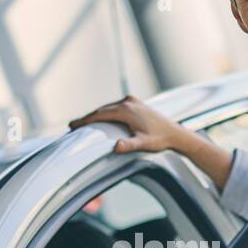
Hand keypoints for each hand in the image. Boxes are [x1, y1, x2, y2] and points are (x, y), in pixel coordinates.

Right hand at [68, 95, 184, 153]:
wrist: (175, 133)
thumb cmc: (159, 140)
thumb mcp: (144, 144)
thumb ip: (129, 145)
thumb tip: (116, 147)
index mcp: (127, 110)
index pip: (100, 114)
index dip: (85, 120)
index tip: (73, 125)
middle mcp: (128, 102)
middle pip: (102, 109)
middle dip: (87, 118)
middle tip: (73, 126)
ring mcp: (132, 101)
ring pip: (108, 108)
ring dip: (96, 115)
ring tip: (83, 123)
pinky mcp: (135, 102)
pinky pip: (115, 107)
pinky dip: (105, 113)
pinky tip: (100, 120)